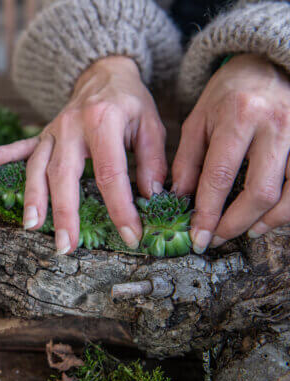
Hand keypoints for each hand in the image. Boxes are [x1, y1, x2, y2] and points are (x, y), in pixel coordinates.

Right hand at [0, 56, 166, 253]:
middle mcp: (72, 126)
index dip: (120, 207)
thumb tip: (152, 198)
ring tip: (32, 225)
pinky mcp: (42, 133)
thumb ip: (152, 161)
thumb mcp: (151, 126)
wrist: (105, 72)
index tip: (130, 234)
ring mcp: (53, 130)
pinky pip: (21, 145)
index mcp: (103, 121)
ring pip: (37, 166)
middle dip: (64, 213)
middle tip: (66, 245)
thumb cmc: (129, 102)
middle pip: (63, 174)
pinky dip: (4, 154)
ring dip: (33, 197)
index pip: (110, 172)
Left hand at [172, 54, 289, 252]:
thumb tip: (179, 199)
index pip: (220, 175)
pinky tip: (268, 218)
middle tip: (217, 238)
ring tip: (244, 232)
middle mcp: (275, 124)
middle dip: (236, 224)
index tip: (198, 237)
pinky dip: (288, 210)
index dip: (208, 212)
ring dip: (266, 222)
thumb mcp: (198, 120)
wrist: (268, 64)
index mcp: (239, 116)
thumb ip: (187, 160)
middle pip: (259, 191)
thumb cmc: (228, 95)